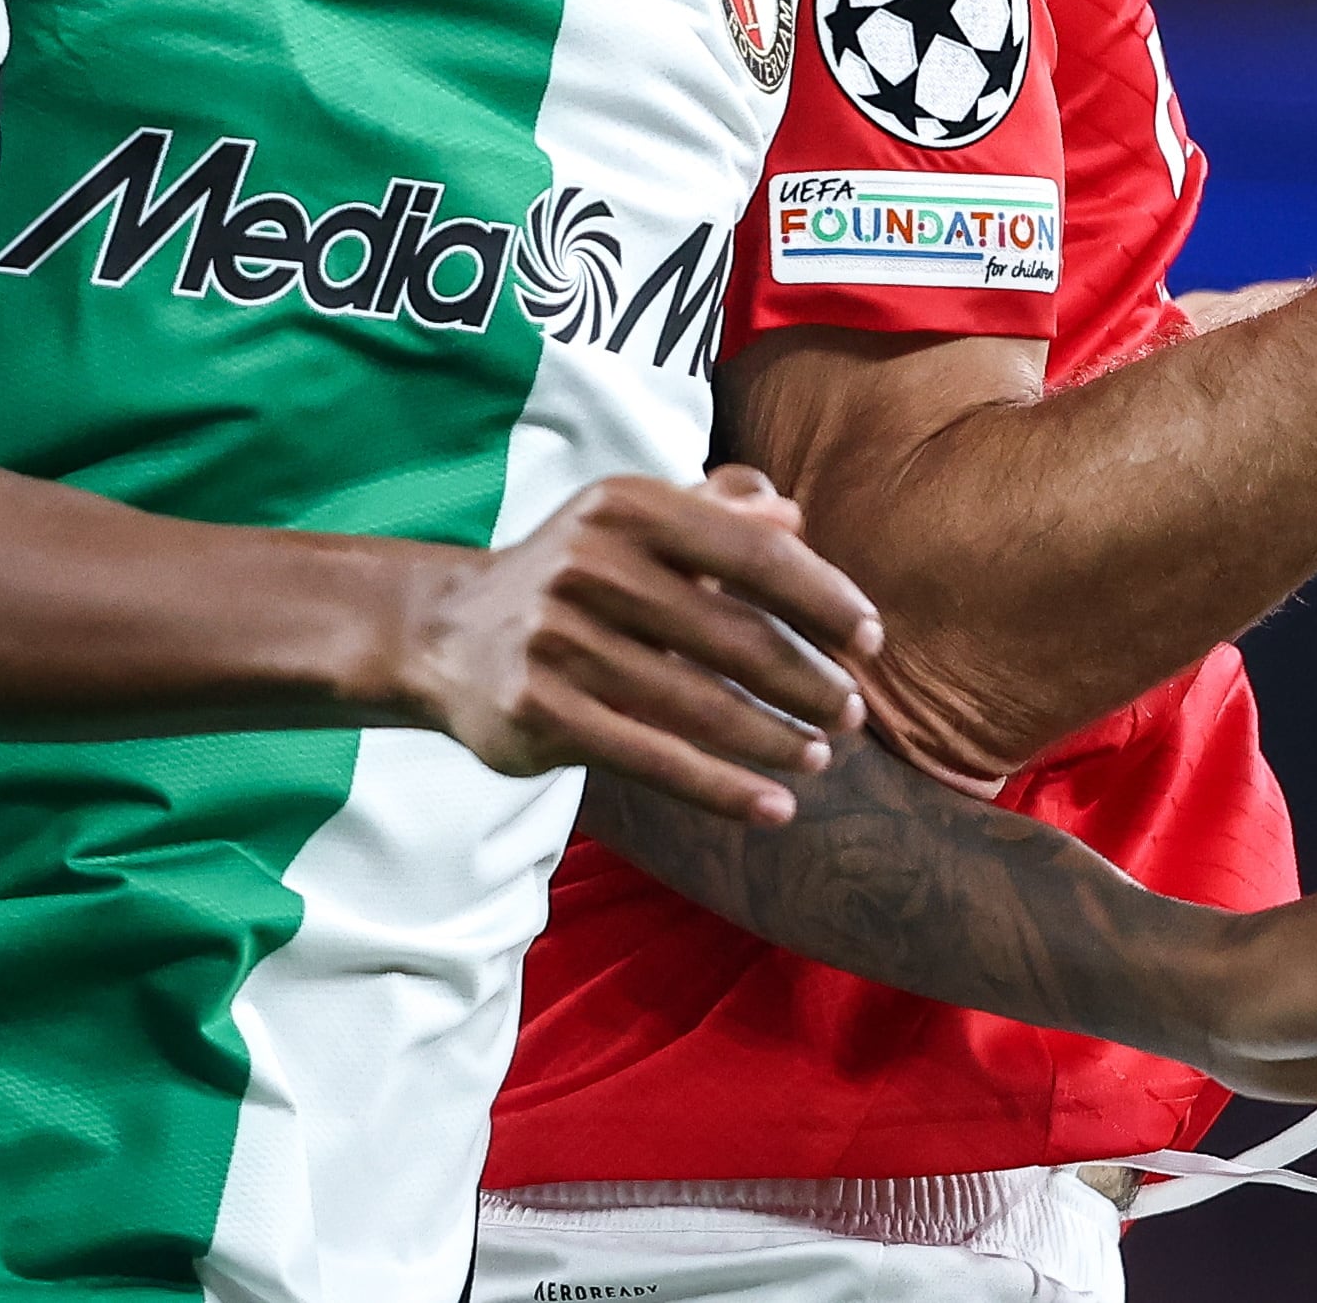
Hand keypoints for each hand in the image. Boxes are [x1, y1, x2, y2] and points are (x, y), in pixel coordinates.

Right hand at [394, 466, 881, 826]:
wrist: (445, 633)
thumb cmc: (570, 574)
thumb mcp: (629, 524)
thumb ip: (714, 512)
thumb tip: (793, 516)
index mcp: (627, 507)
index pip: (753, 553)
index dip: (823, 598)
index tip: (871, 640)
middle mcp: (590, 566)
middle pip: (734, 635)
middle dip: (807, 680)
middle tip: (854, 711)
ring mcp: (561, 641)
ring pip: (700, 705)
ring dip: (774, 739)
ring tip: (820, 757)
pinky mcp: (541, 711)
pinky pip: (654, 759)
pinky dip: (723, 789)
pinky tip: (774, 808)